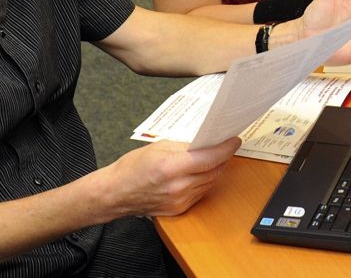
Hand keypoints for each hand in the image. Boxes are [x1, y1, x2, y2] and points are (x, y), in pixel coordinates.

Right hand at [103, 138, 239, 216]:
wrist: (116, 192)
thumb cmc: (133, 167)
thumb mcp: (160, 146)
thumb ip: (186, 146)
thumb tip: (207, 144)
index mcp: (172, 167)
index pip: (210, 158)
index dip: (226, 149)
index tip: (234, 140)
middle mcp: (178, 187)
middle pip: (214, 171)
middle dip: (223, 157)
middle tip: (225, 145)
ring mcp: (180, 200)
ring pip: (210, 182)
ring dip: (215, 169)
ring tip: (213, 157)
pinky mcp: (179, 209)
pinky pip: (201, 193)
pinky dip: (205, 181)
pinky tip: (201, 172)